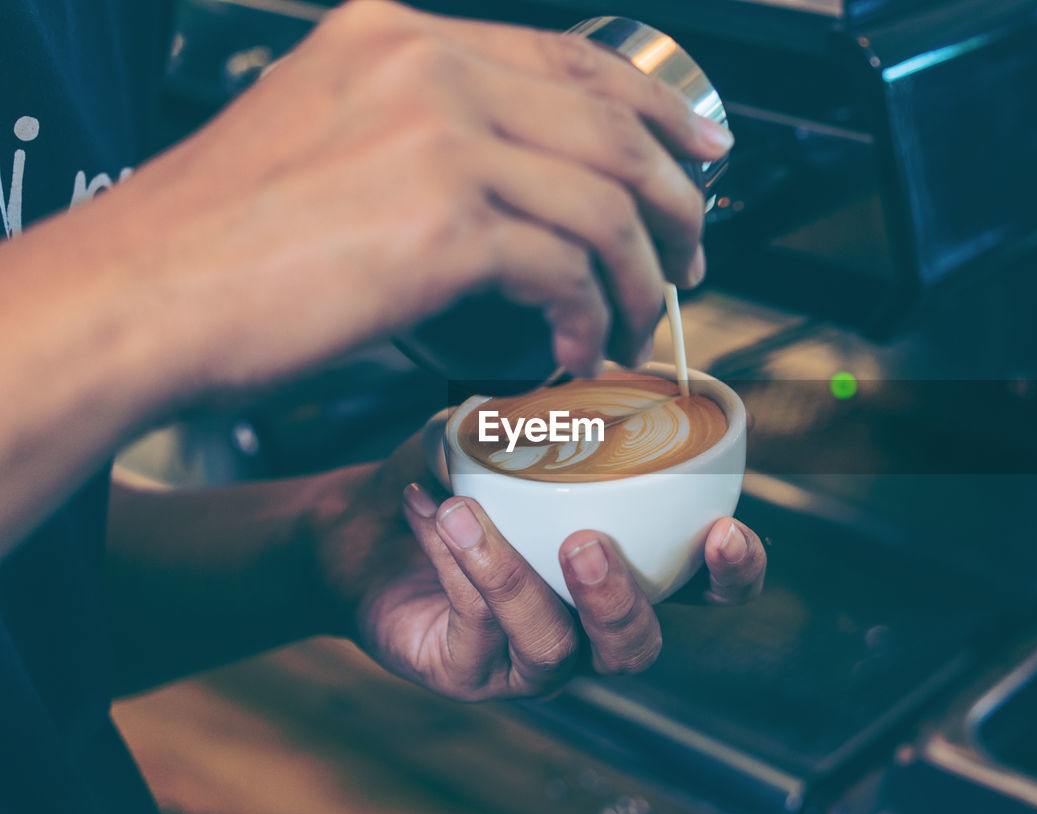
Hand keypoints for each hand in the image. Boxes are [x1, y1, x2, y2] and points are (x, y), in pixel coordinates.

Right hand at [105, 0, 730, 395]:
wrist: (136, 297)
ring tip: (643, 322)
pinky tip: (576, 349)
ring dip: (642, 275)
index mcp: (397, 41)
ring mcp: (436, 141)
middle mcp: (423, 71)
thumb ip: (414, 133)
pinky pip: (567, 272)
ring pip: (604, 203)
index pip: (569, 61)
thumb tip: (507, 176)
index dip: (653, 113)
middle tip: (692, 257)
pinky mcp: (443, 226)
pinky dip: (590, 318)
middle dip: (672, 202)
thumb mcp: (321, 140)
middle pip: (609, 126)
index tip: (698, 157)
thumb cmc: (216, 241)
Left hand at [313, 432, 765, 699]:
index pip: (703, 589)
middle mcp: (587, 625)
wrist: (360, 525)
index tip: (723, 530)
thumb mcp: (502, 435)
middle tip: (585, 544)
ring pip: (554, 648)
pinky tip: (434, 514)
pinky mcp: (472, 675)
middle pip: (636, 646)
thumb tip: (578, 364)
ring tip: (465, 518)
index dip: (732, 573)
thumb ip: (550, 407)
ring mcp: (531, 658)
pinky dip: (457, 570)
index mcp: (624, 570)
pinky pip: (477, 633)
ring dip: (513, 580)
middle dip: (620, 600)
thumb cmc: (451, 481)